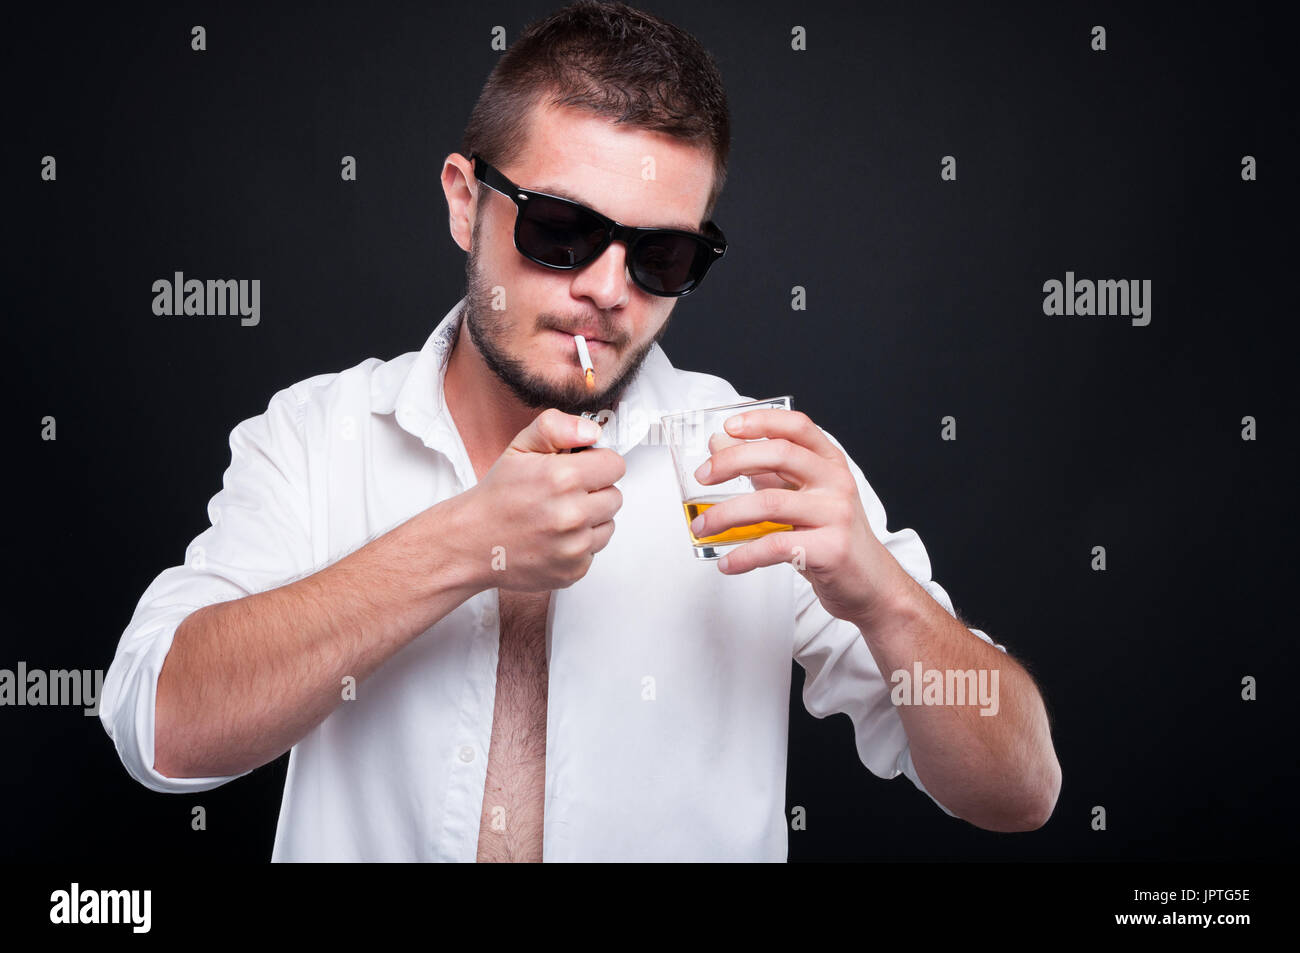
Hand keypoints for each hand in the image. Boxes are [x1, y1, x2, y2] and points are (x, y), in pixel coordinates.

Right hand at [455, 408, 624, 591]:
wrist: (471, 541)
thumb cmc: (498, 495)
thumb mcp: (520, 447)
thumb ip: (557, 427)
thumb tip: (593, 431)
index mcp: (563, 478)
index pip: (615, 465)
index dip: (598, 464)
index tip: (580, 469)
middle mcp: (572, 514)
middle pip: (615, 496)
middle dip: (594, 492)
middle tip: (564, 494)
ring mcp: (574, 547)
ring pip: (608, 525)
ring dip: (590, 520)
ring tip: (558, 516)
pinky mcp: (573, 570)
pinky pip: (594, 551)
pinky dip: (579, 545)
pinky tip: (554, 538)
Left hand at [689, 409, 908, 627]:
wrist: (870, 583)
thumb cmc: (832, 536)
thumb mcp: (801, 496)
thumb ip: (764, 470)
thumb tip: (720, 445)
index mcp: (829, 463)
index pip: (797, 427)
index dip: (761, 421)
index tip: (729, 427)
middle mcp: (836, 482)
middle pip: (779, 455)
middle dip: (732, 461)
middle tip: (703, 476)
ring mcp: (836, 514)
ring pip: (770, 503)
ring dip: (726, 515)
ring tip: (702, 527)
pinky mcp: (831, 549)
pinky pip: (776, 546)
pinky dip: (744, 555)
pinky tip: (728, 562)